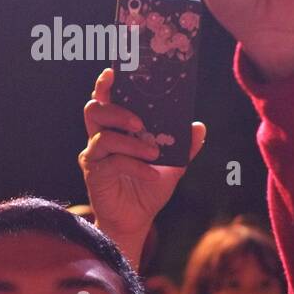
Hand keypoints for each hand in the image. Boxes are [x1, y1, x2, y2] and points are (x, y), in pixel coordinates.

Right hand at [78, 67, 205, 267]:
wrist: (137, 220)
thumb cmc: (149, 188)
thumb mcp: (173, 166)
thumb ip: (185, 146)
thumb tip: (199, 126)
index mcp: (116, 128)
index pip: (105, 99)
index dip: (105, 84)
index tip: (114, 72)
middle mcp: (100, 138)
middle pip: (95, 110)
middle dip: (117, 110)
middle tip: (141, 122)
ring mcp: (95, 155)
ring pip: (102, 135)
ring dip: (130, 141)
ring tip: (152, 151)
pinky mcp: (94, 173)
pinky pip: (113, 161)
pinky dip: (136, 166)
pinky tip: (152, 175)